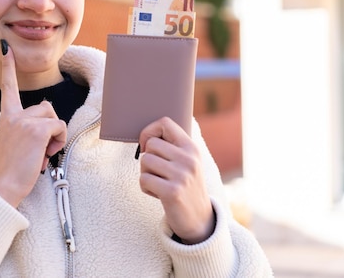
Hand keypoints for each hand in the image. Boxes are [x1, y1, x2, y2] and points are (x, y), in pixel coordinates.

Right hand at [0, 40, 66, 206]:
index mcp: (6, 117)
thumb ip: (28, 127)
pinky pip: (60, 127)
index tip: (6, 47)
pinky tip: (45, 155)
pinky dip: (58, 142)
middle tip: (38, 150)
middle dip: (50, 127)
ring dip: (55, 137)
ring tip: (40, 154)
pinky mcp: (37, 130)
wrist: (4, 186)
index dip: (9, 67)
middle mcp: (14, 115)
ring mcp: (24, 121)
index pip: (8, 87)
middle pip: (46, 107)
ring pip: (54, 117)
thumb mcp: (17, 142)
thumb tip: (51, 125)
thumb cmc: (12, 169)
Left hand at [137, 117, 214, 243]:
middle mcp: (189, 159)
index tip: (147, 145)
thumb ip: (172, 146)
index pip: (165, 123)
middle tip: (157, 172)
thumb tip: (146, 134)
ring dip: (146, 174)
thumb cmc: (185, 186)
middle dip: (147, 158)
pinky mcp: (172, 191)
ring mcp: (181, 175)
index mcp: (191, 148)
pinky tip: (158, 194)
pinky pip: (144, 179)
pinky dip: (146, 188)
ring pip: (145, 161)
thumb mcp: (186, 162)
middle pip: (151, 144)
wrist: (199, 219)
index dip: (149, 131)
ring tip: (160, 183)